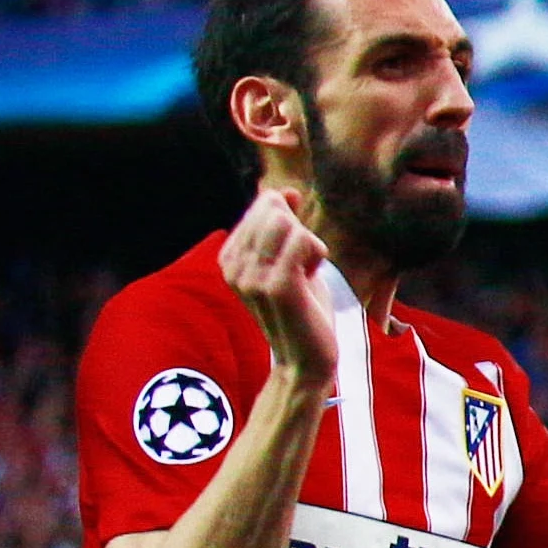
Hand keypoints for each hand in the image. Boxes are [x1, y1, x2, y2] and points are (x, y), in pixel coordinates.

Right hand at [218, 184, 348, 386]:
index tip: (291, 259)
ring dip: (311, 245)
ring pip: (288, 222)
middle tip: (302, 267)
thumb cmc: (303, 307)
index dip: (292, 225)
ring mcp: (251, 275)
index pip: (264, 204)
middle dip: (301, 231)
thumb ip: (284, 225)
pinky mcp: (276, 286)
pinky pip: (304, 240)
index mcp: (229, 256)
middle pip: (274, 208)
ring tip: (305, 274)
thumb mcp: (290, 260)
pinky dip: (317, 254)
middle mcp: (233, 264)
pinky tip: (311, 277)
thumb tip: (287, 191)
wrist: (306, 356)